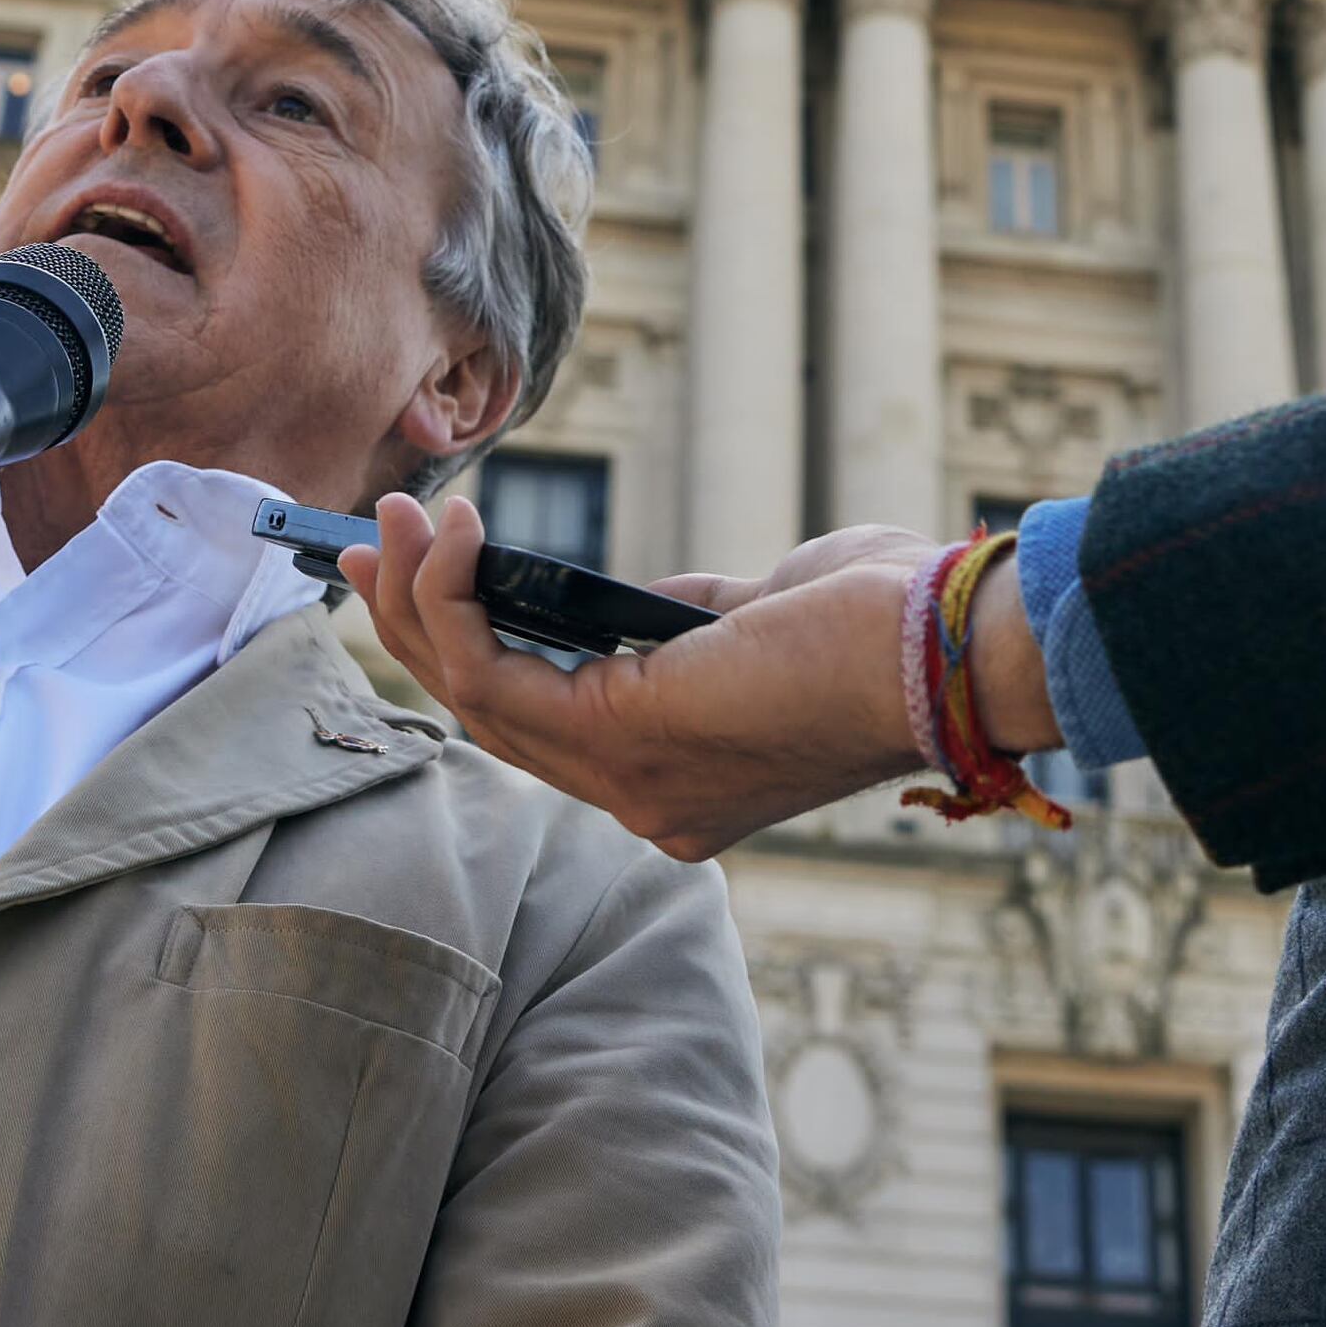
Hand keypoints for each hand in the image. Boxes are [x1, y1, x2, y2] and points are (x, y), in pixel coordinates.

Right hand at [345, 497, 983, 859]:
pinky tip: (447, 538)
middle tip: (371, 545)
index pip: (545, 730)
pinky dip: (456, 604)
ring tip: (390, 522)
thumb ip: (685, 621)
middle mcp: (647, 804)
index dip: (471, 653)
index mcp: (682, 783)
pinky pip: (497, 676)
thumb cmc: (891, 622)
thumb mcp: (764, 616)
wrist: (954, 650)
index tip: (427, 573)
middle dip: (418, 625)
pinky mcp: (626, 735)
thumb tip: (634, 606)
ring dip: (419, 604)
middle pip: (491, 720)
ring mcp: (632, 783)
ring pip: (476, 700)